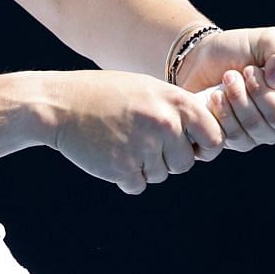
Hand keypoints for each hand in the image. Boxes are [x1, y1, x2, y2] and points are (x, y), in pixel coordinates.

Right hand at [47, 70, 226, 193]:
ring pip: (161, 175)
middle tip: (144, 142)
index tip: (195, 148)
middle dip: (169, 159)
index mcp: (176, 102)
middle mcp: (165, 125)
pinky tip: (111, 154)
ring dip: (145, 167)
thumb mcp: (148, 88)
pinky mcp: (123, 168)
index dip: (205, 147)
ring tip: (122, 142)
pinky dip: (126, 176)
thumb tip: (205, 133)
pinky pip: (138, 185)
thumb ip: (177, 109)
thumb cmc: (105, 94)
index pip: (214, 137)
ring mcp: (144, 148)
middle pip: (185, 163)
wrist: (60, 106)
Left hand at [173, 26, 274, 152]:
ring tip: (228, 78)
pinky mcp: (236, 141)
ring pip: (258, 129)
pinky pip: (235, 137)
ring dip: (240, 99)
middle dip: (261, 93)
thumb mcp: (264, 39)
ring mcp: (261, 133)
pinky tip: (216, 96)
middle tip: (246, 71)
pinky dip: (223, 113)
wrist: (199, 59)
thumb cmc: (238, 49)